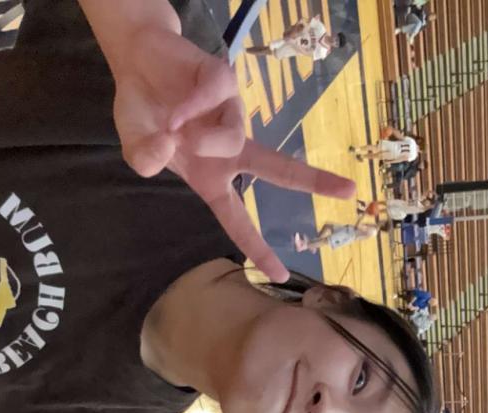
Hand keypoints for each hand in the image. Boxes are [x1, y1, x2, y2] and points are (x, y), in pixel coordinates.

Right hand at [112, 27, 354, 280]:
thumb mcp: (138, 148)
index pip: (238, 220)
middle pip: (279, 170)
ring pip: (235, 139)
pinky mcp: (225, 81)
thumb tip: (166, 150)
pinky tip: (174, 107)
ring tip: (171, 127)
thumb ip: (144, 158)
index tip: (278, 275)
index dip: (257, 248)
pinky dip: (192, 105)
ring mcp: (232, 114)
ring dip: (207, 140)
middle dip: (314, 180)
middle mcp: (230, 150)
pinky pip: (215, 96)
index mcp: (212, 179)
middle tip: (350, 191)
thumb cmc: (144, 117)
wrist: (139, 62)